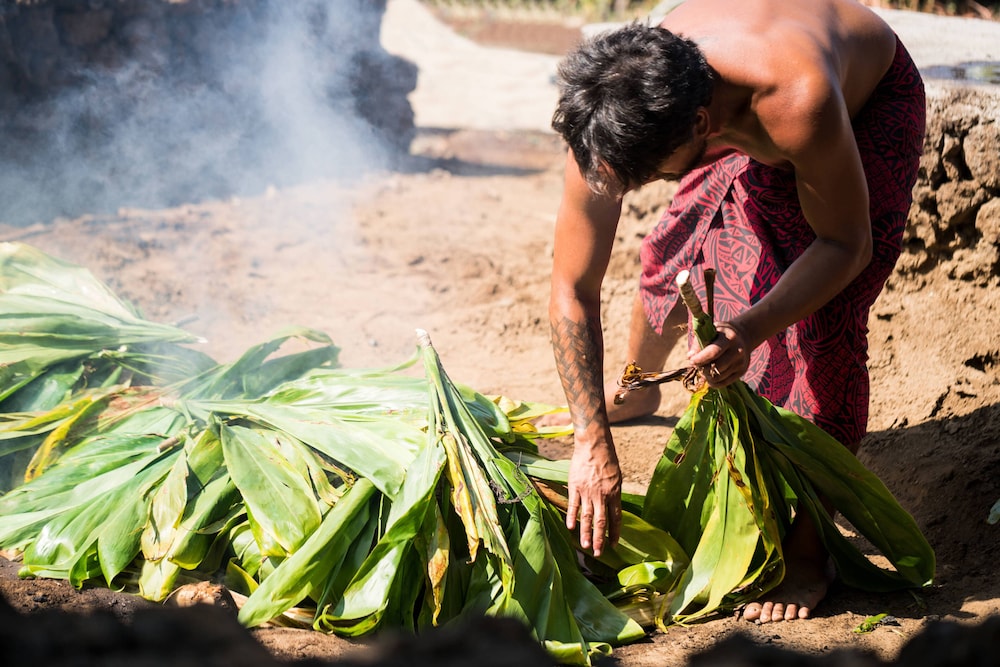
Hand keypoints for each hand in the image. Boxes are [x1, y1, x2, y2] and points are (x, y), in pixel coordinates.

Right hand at [566, 442, 621, 556]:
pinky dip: (571, 517)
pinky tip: (570, 528)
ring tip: (585, 547)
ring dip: (586, 533)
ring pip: (587, 517)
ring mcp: (587, 492)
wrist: (593, 444)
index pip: (615, 518)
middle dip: (600, 539)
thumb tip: (613, 507)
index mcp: (614, 493)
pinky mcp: (575, 486)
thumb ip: (614, 493)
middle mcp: (601, 495)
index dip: (615, 533)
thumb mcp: (617, 476)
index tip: (613, 545)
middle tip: (598, 553)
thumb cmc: (607, 458)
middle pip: (601, 522)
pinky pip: (573, 505)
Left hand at [688, 321, 751, 386]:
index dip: (700, 359)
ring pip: (718, 377)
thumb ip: (698, 343)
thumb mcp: (710, 332)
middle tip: (697, 365)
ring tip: (704, 369)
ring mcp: (740, 363)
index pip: (713, 352)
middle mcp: (737, 351)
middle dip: (702, 368)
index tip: (691, 361)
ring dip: (706, 376)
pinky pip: (723, 383)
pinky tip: (709, 376)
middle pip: (716, 367)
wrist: (742, 337)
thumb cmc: (720, 334)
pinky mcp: (741, 372)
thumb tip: (691, 356)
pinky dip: (712, 382)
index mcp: (728, 338)